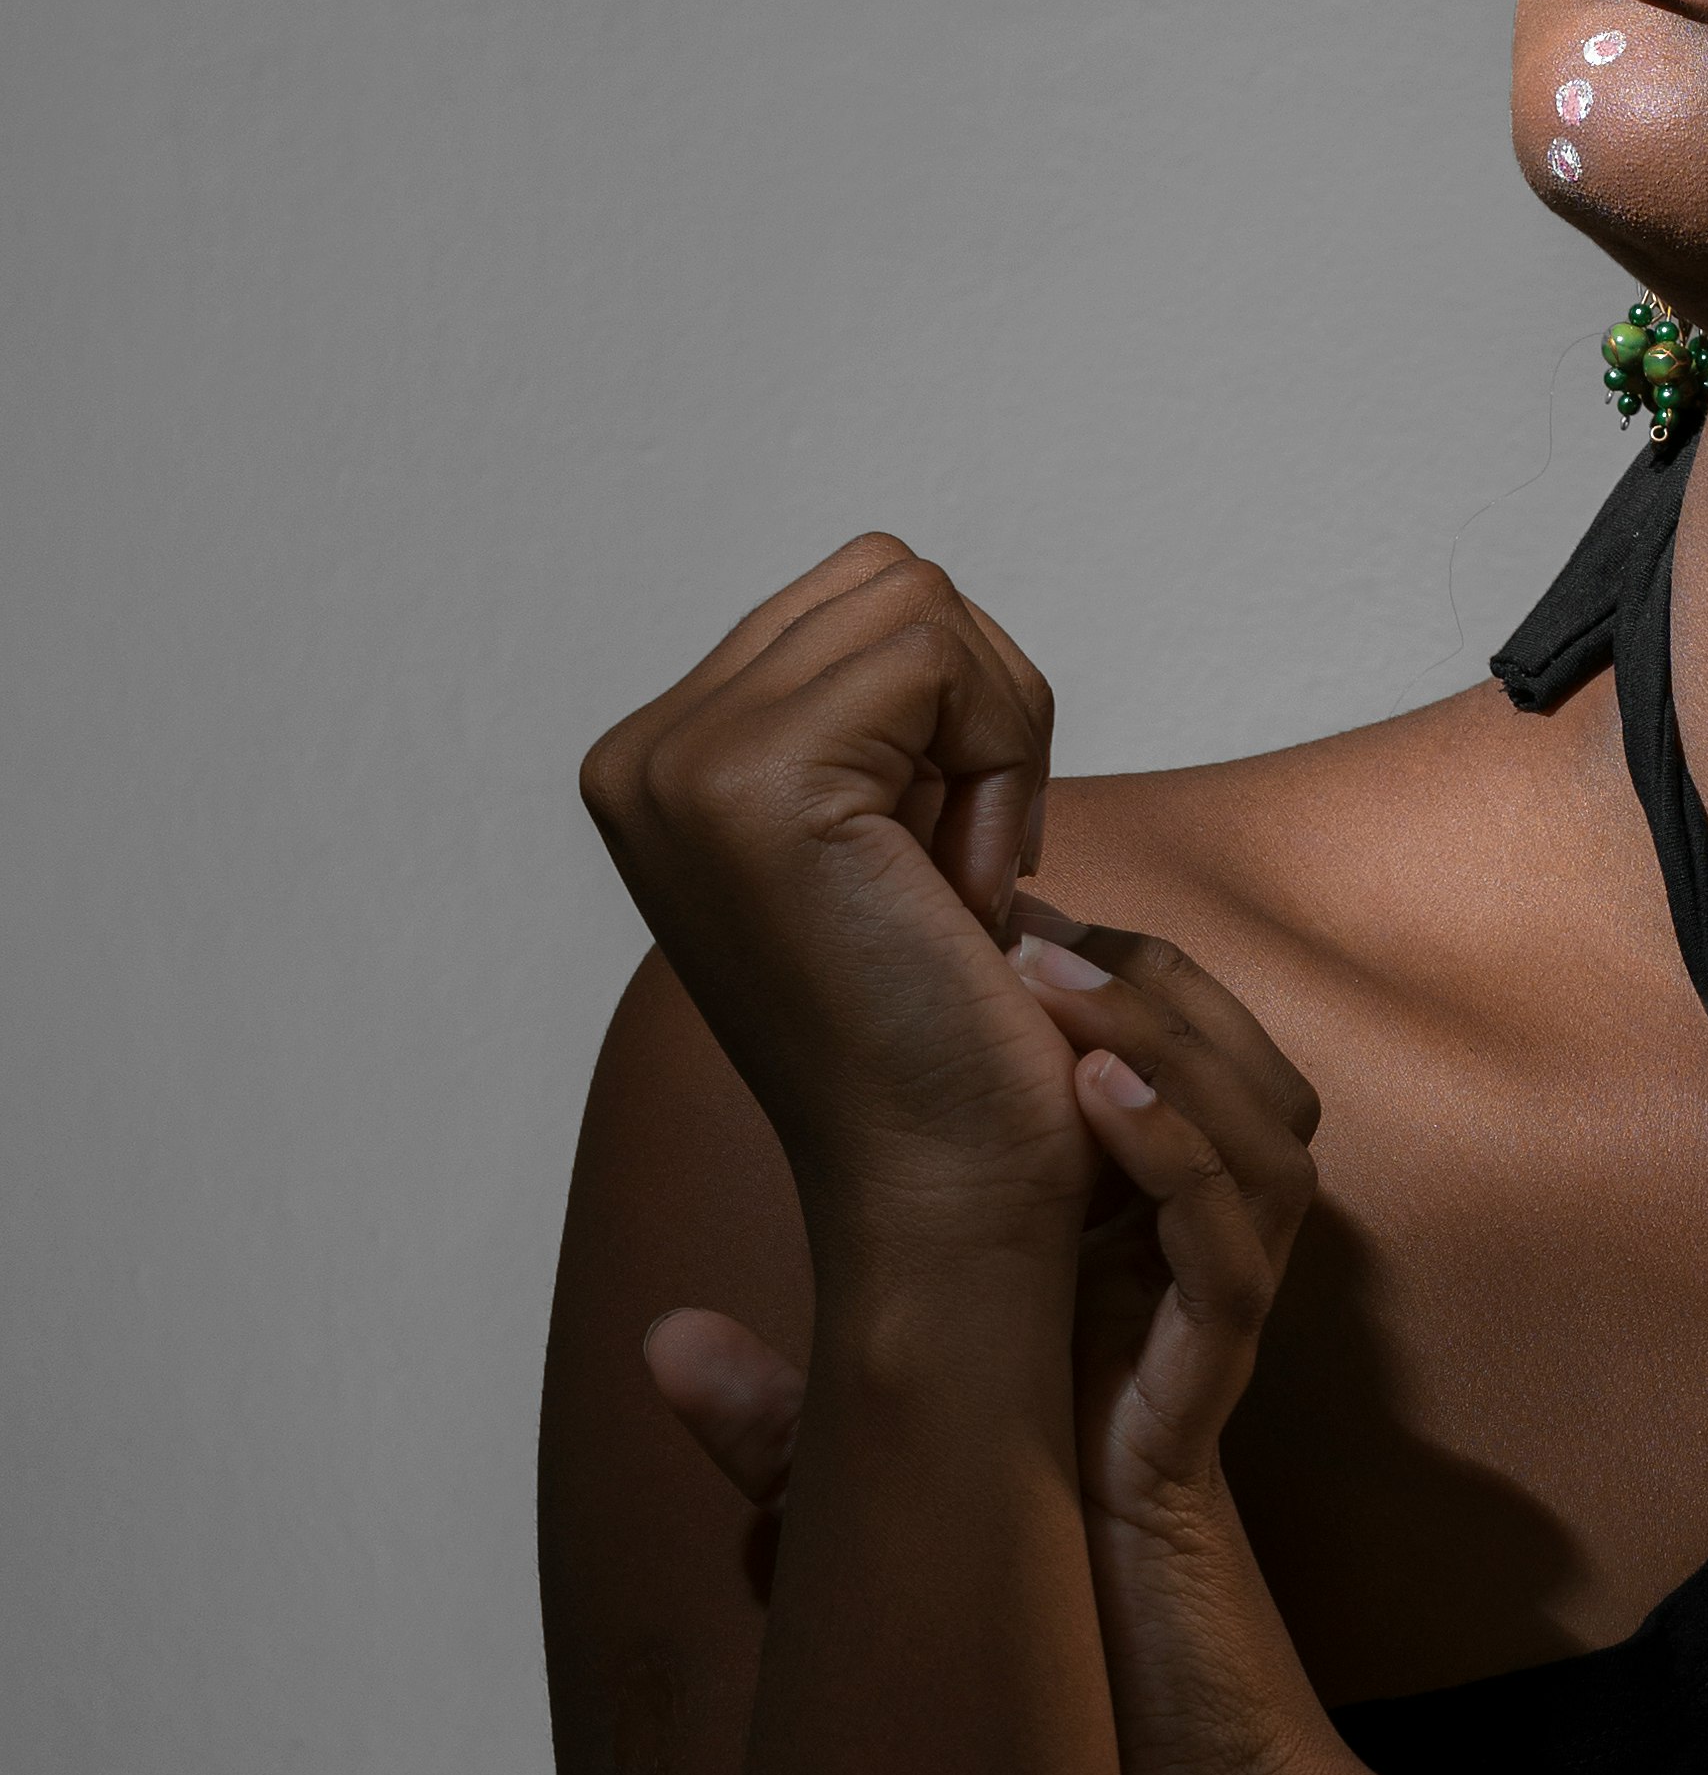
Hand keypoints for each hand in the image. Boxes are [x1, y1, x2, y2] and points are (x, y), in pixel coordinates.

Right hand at [579, 539, 1078, 1269]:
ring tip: (961, 886)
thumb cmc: (952, 1038)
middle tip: (968, 872)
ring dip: (995, 737)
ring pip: (915, 601)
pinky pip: (937, 654)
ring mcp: (679, 765)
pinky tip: (968, 895)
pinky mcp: (753, 781)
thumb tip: (915, 600)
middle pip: (886, 581)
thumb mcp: (884, 837)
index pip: (855, 604)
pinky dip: (1000, 761)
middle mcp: (639, 756)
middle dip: (980, 711)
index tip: (949, 865)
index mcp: (656, 766)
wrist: (950, 1193)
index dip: (953, 718)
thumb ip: (864, 720)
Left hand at [648, 912, 1376, 1774]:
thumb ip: (782, 1439)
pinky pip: (1230, 1262)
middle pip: (1222, 1089)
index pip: (1127, 1108)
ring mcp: (1202, 1359)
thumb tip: (667, 1343)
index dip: (1082, 1002)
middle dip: (1145, 981)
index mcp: (1103, 1306)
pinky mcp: (1212, 1422)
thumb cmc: (1046, 1683)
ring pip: (1255, 1144)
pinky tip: (1100, 1100)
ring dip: (1163, 1039)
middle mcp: (1170, 1311)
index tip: (986, 922)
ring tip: (1060, 966)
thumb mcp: (867, 1536)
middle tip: (1031, 902)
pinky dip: (1176, 1167)